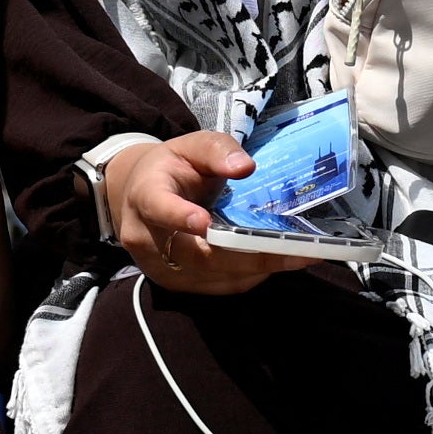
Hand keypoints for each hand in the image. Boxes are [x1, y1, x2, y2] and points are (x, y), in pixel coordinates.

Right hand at [95, 129, 279, 296]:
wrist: (136, 197)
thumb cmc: (170, 169)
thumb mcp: (190, 147)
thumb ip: (217, 150)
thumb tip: (245, 166)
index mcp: (146, 195)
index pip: (159, 208)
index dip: (179, 217)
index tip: (204, 221)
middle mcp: (146, 237)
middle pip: (198, 255)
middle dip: (248, 255)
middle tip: (294, 250)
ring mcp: (158, 267)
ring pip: (212, 276)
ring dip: (256, 269)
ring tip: (296, 256)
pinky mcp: (174, 284)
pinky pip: (217, 286)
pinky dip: (247, 276)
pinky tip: (272, 262)